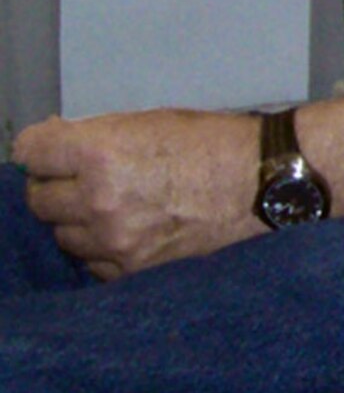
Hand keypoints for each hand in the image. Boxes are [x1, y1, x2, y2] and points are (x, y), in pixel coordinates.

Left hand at [12, 110, 264, 278]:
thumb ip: (97, 137)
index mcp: (102, 152)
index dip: (40, 150)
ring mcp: (113, 241)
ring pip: (61, 235)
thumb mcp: (150, 122)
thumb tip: (52, 146)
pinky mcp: (132, 270)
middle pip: (38, 199)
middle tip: (84, 180)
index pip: (30, 153)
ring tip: (114, 208)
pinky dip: (103, 249)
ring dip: (78, 221)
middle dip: (57, 186)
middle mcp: (98, 200)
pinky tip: (130, 231)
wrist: (264, 182)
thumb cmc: (213, 141)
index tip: (50, 152)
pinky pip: (92, 263)